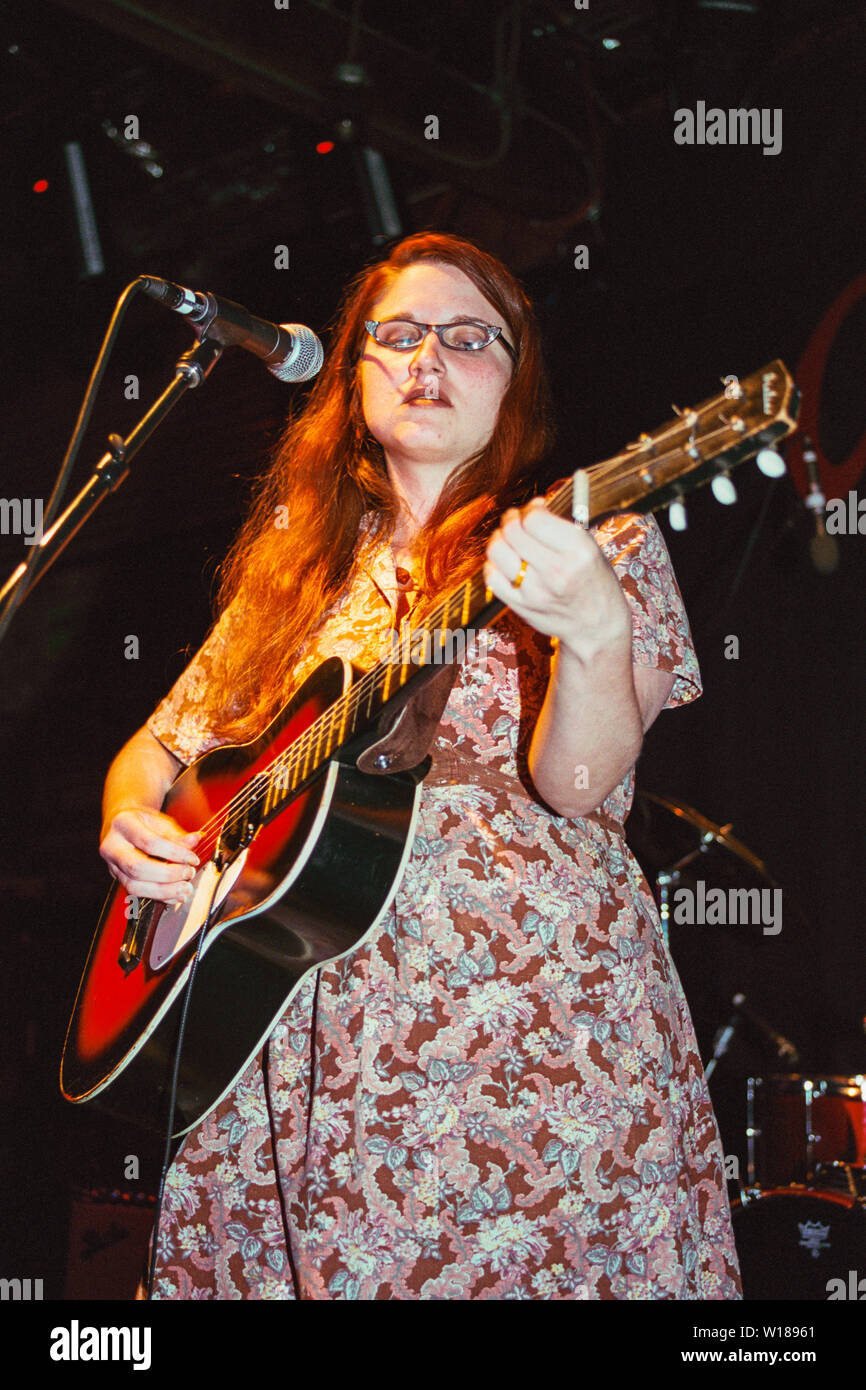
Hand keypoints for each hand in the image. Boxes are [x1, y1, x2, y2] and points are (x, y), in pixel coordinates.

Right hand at [100, 807, 200, 906]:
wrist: (123, 827)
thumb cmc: (143, 823)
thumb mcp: (160, 821)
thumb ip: (177, 834)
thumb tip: (194, 840)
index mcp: (124, 824)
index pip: (149, 842)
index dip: (174, 853)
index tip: (192, 859)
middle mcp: (112, 847)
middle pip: (137, 867)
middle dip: (168, 875)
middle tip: (188, 873)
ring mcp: (113, 866)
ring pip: (134, 886)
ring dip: (163, 891)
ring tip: (185, 889)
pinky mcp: (119, 880)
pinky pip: (137, 895)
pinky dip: (160, 897)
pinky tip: (176, 895)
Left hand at [484, 497, 631, 663]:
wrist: (597, 625)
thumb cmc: (594, 582)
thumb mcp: (591, 549)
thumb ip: (562, 527)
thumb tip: (533, 506)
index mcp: (579, 551)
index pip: (535, 519)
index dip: (531, 508)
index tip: (535, 508)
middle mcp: (556, 571)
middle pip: (513, 532)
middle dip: (512, 519)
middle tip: (517, 519)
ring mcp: (535, 591)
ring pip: (497, 551)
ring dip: (499, 538)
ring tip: (509, 538)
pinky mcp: (521, 606)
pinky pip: (491, 577)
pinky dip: (493, 563)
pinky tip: (505, 561)